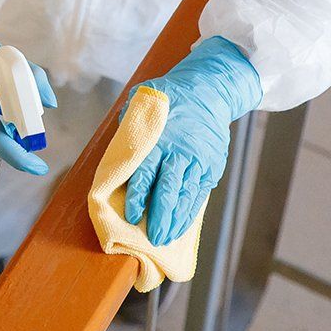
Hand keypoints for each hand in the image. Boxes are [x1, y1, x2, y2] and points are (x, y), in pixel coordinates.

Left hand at [124, 37, 260, 244]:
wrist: (211, 91)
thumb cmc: (172, 97)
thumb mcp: (147, 100)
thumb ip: (132, 123)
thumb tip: (118, 148)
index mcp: (161, 138)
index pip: (147, 172)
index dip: (139, 195)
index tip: (132, 214)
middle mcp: (182, 153)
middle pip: (168, 190)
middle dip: (159, 216)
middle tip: (151, 237)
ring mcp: (199, 162)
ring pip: (186, 197)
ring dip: (174, 220)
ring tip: (164, 239)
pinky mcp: (211, 168)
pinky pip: (198, 195)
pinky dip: (188, 213)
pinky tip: (179, 227)